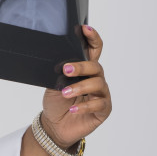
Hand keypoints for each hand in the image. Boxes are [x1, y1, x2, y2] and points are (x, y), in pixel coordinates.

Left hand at [40, 25, 112, 148]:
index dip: (92, 38)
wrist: (54, 126)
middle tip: (66, 70)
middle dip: (81, 66)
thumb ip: (60, 74)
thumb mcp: (53, 85)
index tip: (85, 28)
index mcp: (85, 70)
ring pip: (97, 84)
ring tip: (64, 93)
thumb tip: (62, 64)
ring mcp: (101, 94)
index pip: (94, 50)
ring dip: (80, 87)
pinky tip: (73, 109)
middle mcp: (96, 79)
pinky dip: (85, 106)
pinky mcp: (103, 110)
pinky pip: (99, 104)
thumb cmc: (56, 104)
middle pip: (95, 67)